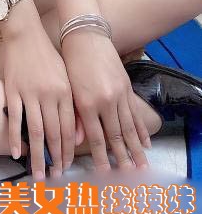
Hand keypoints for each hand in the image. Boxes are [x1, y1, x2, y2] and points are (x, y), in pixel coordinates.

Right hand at [2, 20, 75, 180]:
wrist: (26, 34)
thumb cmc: (48, 57)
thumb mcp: (66, 78)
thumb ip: (72, 106)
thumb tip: (77, 137)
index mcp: (66, 92)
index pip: (69, 129)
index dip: (68, 151)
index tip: (66, 167)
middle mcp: (50, 95)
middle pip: (54, 134)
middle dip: (55, 158)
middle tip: (54, 177)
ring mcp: (30, 93)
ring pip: (36, 131)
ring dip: (37, 155)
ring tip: (37, 173)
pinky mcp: (13, 90)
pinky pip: (15, 118)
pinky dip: (14, 137)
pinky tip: (14, 153)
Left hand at [62, 31, 150, 171]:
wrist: (85, 36)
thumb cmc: (70, 62)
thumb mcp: (67, 89)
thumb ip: (72, 117)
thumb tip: (76, 142)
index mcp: (87, 104)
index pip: (96, 138)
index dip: (100, 158)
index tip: (104, 174)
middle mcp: (106, 102)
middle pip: (116, 137)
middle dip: (122, 159)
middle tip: (129, 177)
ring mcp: (119, 94)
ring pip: (129, 128)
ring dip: (136, 149)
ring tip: (142, 166)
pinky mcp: (126, 87)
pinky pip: (135, 113)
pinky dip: (141, 128)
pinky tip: (146, 141)